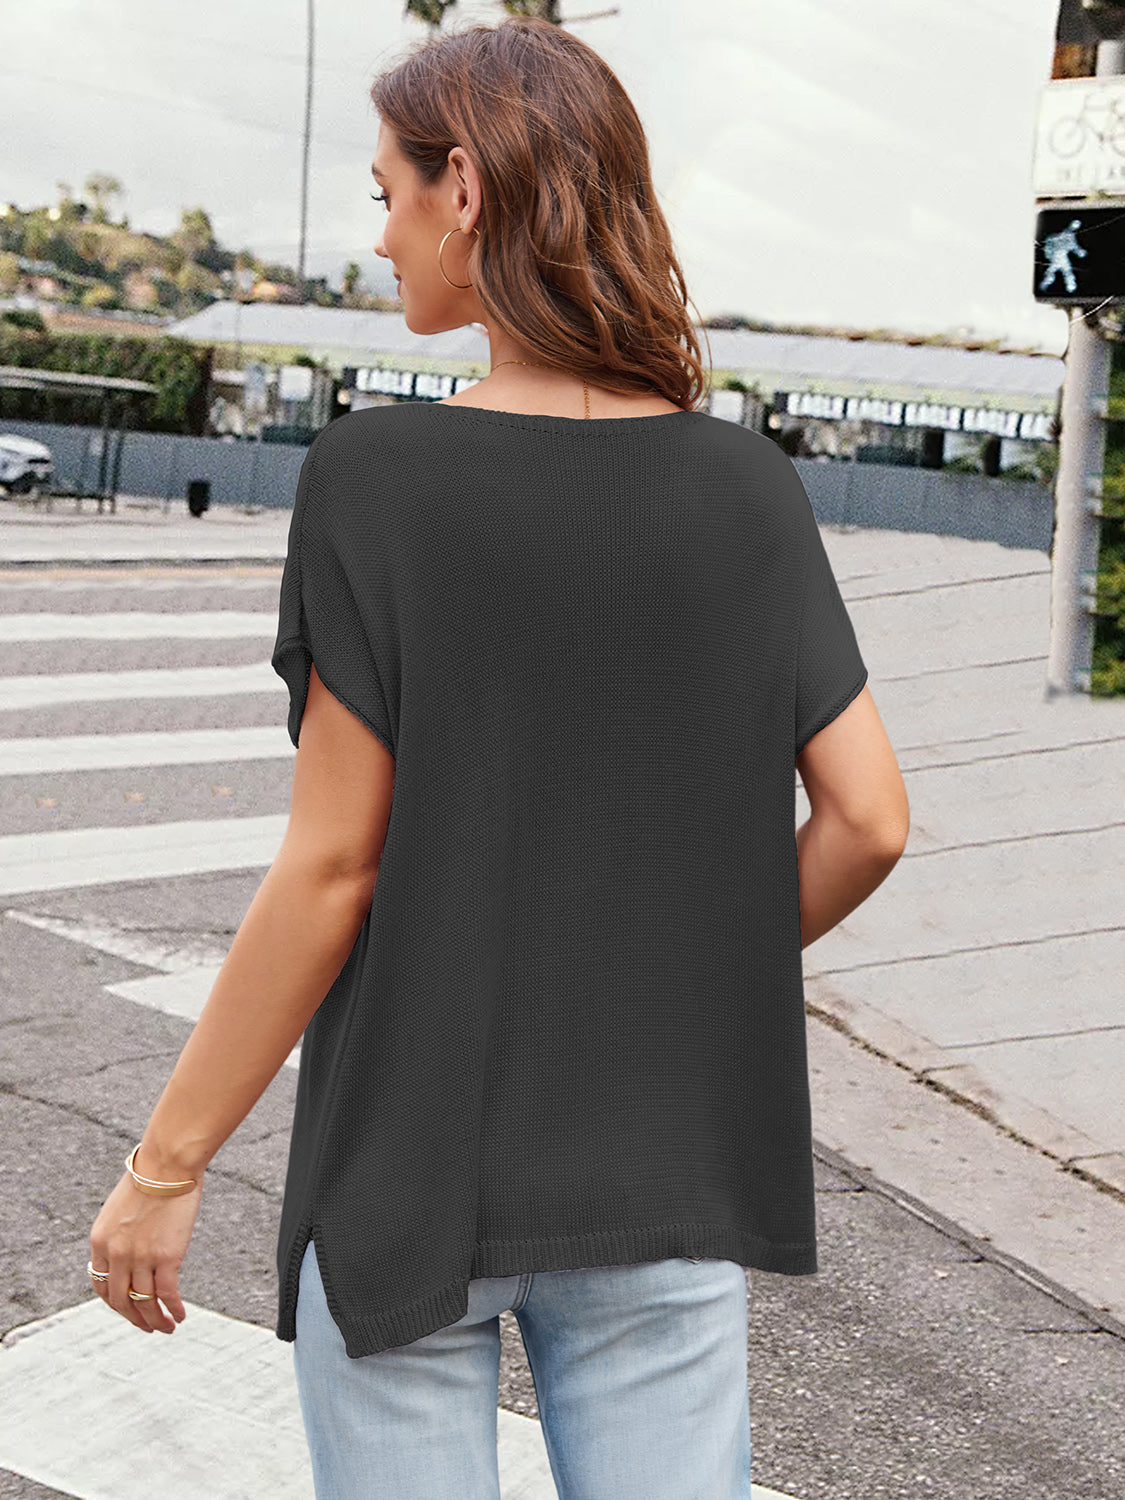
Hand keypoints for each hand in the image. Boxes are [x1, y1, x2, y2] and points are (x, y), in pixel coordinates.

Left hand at [89, 1167, 202, 1334]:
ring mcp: (140, 1257)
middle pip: (121, 1300)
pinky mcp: (166, 1257)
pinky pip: (167, 1294)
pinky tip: (181, 1315)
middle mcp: (116, 1254)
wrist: (168, 1164)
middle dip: (134, 1318)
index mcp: (100, 1241)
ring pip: (144, 1303)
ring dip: (156, 1321)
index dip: (115, 1303)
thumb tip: (131, 1252)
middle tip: (148, 1326)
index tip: (128, 1308)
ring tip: (167, 1328)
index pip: (101, 1285)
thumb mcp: (120, 1210)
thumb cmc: (151, 1178)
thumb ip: (120, 1235)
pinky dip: (174, 1309)